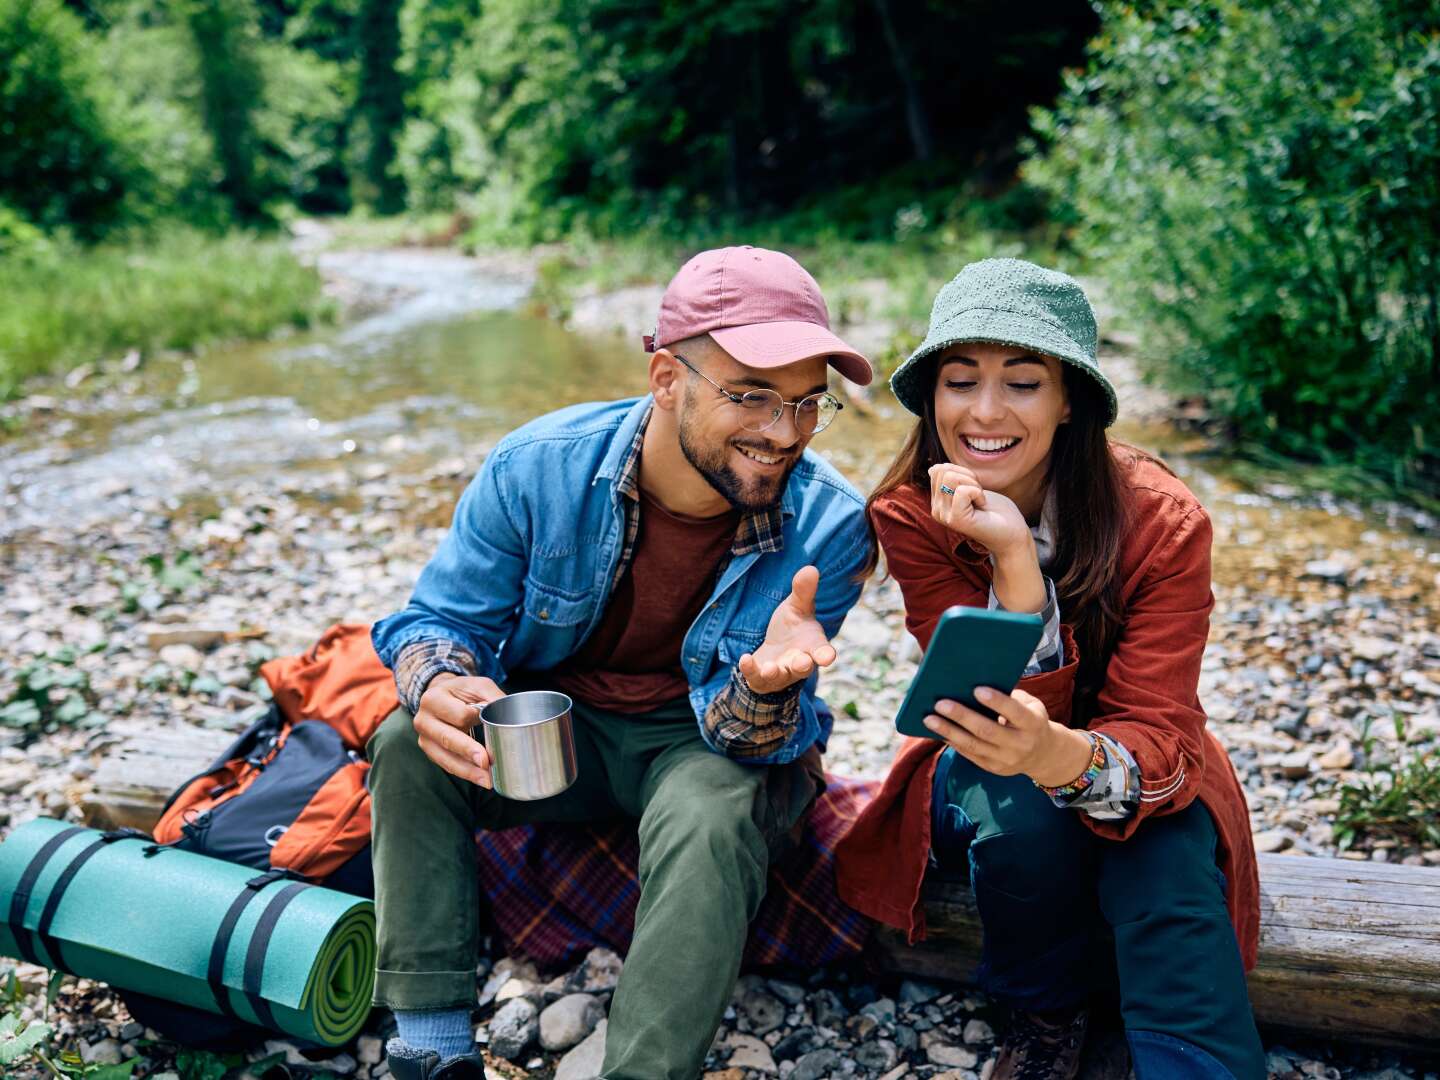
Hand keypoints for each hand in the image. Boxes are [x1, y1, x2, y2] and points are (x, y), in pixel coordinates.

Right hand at [414, 673, 504, 785]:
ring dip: (468, 771)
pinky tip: (479, 778)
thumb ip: (493, 698)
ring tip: (488, 780)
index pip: (459, 715)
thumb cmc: (463, 691)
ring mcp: (424, 738)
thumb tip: (510, 718)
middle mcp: (423, 719)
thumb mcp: (479, 686)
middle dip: (469, 752)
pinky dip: (464, 773)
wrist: (442, 694)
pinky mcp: (430, 751)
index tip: (493, 727)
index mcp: (433, 698)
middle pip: (448, 739)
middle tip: (486, 763)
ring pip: (446, 758)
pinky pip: (447, 765)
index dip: (477, 721)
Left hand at [738, 565, 837, 693]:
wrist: (774, 650)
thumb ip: (804, 591)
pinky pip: (756, 678)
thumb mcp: (796, 608)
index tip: (828, 656)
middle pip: (803, 668)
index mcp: (812, 646)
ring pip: (780, 677)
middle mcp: (799, 663)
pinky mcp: (761, 678)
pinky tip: (744, 659)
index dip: (825, 654)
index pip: (822, 651)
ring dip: (775, 673)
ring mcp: (780, 673)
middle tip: (802, 662)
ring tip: (770, 668)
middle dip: (802, 665)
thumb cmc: (792, 628)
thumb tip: (811, 569)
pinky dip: (750, 670)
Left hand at [922, 686, 1092, 786]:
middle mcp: (1020, 744)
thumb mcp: (1031, 705)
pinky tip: (937, 731)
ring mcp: (1005, 760)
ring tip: (929, 718)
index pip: (1014, 712)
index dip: (996, 701)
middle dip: (962, 716)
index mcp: (1033, 724)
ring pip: (973, 745)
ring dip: (948, 731)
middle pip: (987, 730)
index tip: (976, 689)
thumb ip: (1010, 696)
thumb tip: (974, 685)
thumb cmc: (1031, 720)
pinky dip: (952, 741)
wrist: (1043, 755)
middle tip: (940, 703)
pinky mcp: (992, 768)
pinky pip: (968, 754)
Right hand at [928, 463, 1030, 558]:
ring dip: (973, 485)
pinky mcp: (955, 520)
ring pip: (951, 478)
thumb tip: (933, 469)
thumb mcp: (969, 487)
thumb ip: (950, 479)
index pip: (938, 469)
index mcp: (938, 502)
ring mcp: (943, 516)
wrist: (1012, 533)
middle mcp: (936, 510)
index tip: (973, 489)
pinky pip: (962, 491)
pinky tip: (981, 506)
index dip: (962, 472)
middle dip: (967, 477)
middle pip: (943, 471)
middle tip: (978, 496)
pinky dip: (978, 493)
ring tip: (979, 501)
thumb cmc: (995, 511)